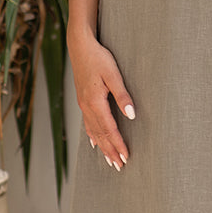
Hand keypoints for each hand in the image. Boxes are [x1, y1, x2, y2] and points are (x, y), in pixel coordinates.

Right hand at [69, 31, 134, 171]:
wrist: (79, 45)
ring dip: (102, 147)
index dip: (118, 144)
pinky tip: (93, 143)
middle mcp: (87, 107)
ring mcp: (83, 104)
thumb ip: (123, 95)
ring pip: (93, 131)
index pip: (109, 129)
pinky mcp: (82, 100)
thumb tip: (132, 115)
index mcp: (95, 102)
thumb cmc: (98, 58)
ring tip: (110, 160)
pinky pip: (87, 124)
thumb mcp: (113, 74)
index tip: (126, 157)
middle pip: (100, 135)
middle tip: (120, 166)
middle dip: (110, 151)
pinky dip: (92, 136)